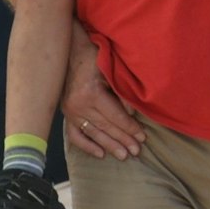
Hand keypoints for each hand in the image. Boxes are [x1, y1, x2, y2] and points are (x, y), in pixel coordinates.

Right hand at [63, 27, 142, 158]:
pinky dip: (87, 145)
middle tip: (136, 151)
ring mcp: (70, 112)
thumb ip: (121, 93)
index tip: (142, 137)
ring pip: (93, 133)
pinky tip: (99, 154)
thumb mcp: (111, 71)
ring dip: (109, 146)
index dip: (130, 128)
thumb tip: (133, 114)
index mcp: (91, 94)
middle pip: (105, 127)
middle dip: (123, 140)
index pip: (115, 117)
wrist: (71, 52)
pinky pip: (75, 135)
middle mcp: (79, 106)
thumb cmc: (95, 58)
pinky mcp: (66, 114)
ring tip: (123, 156)